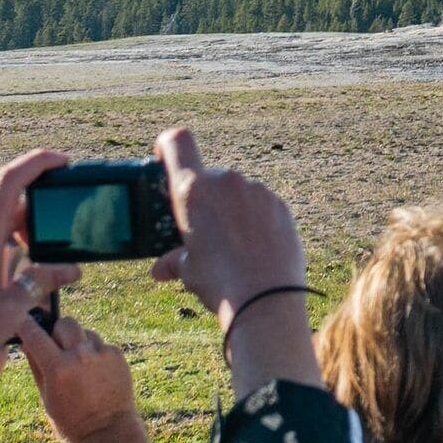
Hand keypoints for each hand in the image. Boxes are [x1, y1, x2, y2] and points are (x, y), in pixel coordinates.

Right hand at [19, 303, 141, 442]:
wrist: (107, 433)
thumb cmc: (70, 421)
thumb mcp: (45, 396)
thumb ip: (36, 365)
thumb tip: (27, 342)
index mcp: (58, 367)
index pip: (35, 333)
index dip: (26, 325)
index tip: (23, 322)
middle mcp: (81, 355)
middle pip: (65, 323)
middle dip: (58, 332)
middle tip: (58, 349)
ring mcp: (102, 353)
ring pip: (85, 333)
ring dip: (79, 343)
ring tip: (80, 366)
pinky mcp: (118, 355)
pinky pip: (101, 345)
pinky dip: (96, 353)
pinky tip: (96, 373)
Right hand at [150, 129, 305, 312]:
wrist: (267, 301)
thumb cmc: (220, 283)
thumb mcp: (188, 271)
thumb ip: (174, 260)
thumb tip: (161, 269)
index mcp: (194, 190)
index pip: (177, 142)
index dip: (167, 145)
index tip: (164, 158)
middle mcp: (227, 182)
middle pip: (208, 176)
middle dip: (203, 197)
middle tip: (202, 227)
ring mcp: (257, 191)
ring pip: (236, 192)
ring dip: (230, 209)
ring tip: (231, 245)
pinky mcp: (281, 205)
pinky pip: (261, 205)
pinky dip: (254, 219)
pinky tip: (255, 247)